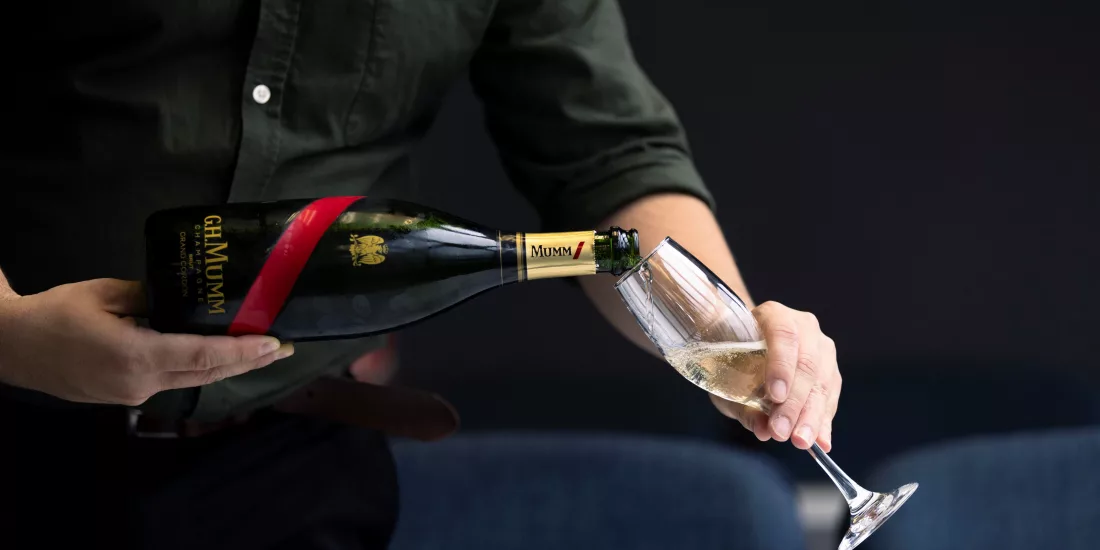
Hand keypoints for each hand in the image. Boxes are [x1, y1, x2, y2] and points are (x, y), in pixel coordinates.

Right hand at [0, 278, 293, 405]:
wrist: (10, 346)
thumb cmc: (55, 314)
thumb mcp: (105, 293)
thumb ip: (150, 297)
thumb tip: (181, 298)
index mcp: (137, 356)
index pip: (204, 356)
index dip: (244, 352)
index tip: (275, 344)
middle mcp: (141, 383)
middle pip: (207, 374)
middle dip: (249, 362)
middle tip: (283, 348)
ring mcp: (133, 395)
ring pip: (192, 381)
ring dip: (227, 367)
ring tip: (259, 352)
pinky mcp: (124, 397)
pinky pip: (172, 382)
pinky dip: (199, 369)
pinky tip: (216, 357)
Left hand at [709, 301, 840, 450]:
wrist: (748, 347)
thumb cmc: (733, 359)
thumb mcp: (727, 379)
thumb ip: (743, 404)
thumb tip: (764, 431)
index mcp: (773, 315)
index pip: (783, 335)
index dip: (781, 366)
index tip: (774, 396)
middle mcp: (803, 326)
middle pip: (807, 364)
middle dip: (795, 403)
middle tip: (783, 432)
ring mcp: (822, 347)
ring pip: (823, 382)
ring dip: (813, 416)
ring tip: (801, 441)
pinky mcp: (831, 369)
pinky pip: (831, 396)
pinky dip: (824, 420)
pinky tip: (820, 441)